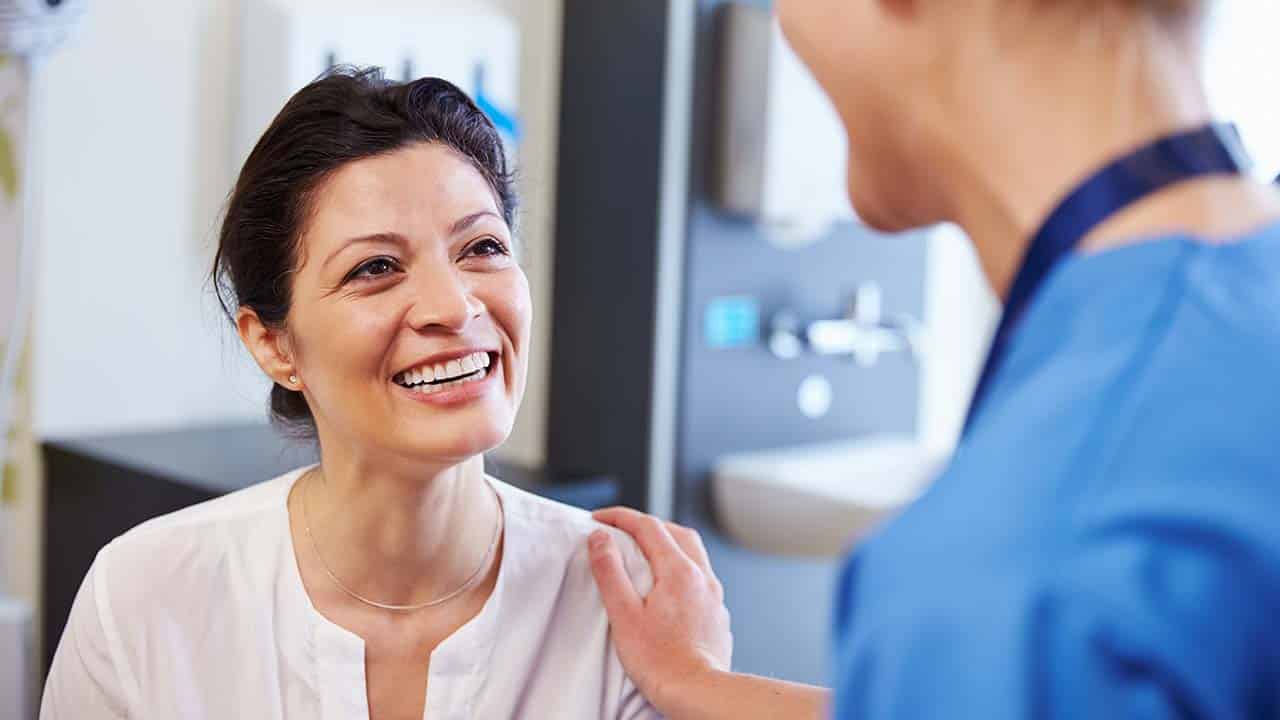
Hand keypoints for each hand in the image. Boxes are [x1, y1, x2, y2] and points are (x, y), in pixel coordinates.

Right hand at [588, 508, 732, 714]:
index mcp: (679, 571)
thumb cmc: (659, 661)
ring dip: (668, 542)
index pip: (649, 526)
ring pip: (693, 552)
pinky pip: (701, 576)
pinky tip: (669, 585)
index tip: (599, 518)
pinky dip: (682, 567)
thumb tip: (600, 539)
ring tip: (646, 551)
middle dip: (647, 524)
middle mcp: (702, 577)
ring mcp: (714, 595)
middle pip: (676, 532)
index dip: (620, 517)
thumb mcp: (623, 614)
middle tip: (622, 529)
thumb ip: (610, 571)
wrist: (698, 692)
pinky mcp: (717, 614)